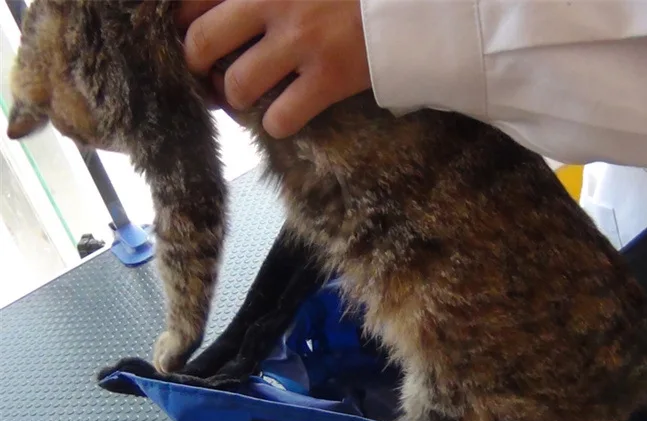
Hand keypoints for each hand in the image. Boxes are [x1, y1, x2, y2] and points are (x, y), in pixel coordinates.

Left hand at [177, 0, 371, 137]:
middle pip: (201, 44)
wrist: (409, 4)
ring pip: (238, 86)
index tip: (189, 40)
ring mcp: (302, 41)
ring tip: (248, 98)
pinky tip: (284, 116)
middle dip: (196, 68)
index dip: (180, 26)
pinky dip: (275, 125)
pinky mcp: (330, 77)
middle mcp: (274, 1)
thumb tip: (213, 13)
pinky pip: (280, 118)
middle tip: (208, 76)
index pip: (193, 2)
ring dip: (236, 100)